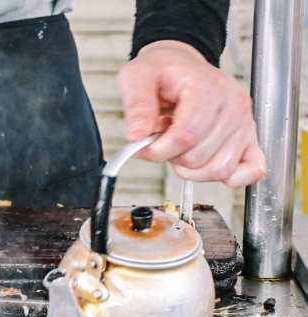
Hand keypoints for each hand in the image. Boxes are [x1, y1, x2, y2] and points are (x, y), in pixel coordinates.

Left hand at [117, 40, 265, 187]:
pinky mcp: (250, 138)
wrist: (180, 68)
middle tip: (164, 139)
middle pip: (199, 157)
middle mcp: (233, 106)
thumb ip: (136, 105)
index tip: (144, 145)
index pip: (186, 135)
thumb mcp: (137, 77)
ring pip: (219, 169)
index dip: (159, 150)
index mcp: (209, 88)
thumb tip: (137, 135)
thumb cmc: (163, 73)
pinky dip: (229, 178)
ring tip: (182, 146)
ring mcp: (244, 124)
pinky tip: (206, 167)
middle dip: (172, 157)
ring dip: (192, 169)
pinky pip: (249, 171)